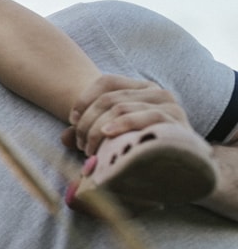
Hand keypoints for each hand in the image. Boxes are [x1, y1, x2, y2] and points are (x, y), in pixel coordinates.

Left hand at [63, 74, 191, 155]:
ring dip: (98, 129)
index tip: (71, 120)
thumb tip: (64, 138)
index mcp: (139, 89)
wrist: (184, 167)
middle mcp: (155, 91)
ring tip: (91, 149)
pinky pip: (148, 116)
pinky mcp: (177, 120)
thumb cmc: (142, 149)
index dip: (83, 99)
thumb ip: (87, 133)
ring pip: (121, 107)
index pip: (106, 82)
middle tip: (81, 145)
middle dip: (87, 122)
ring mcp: (168, 104)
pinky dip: (123, 124)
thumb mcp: (112, 138)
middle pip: (109, 98)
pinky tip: (108, 134)